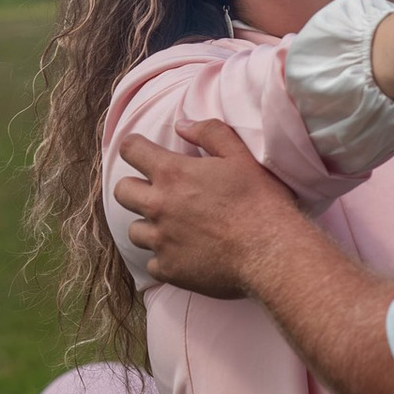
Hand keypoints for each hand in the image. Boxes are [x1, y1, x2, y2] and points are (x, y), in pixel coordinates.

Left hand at [114, 120, 305, 298]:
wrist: (271, 252)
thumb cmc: (260, 202)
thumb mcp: (240, 155)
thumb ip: (209, 132)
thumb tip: (182, 124)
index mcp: (172, 174)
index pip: (130, 150)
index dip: (135, 148)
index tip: (143, 153)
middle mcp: (158, 206)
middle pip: (122, 191)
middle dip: (135, 188)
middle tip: (158, 193)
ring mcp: (161, 240)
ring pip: (134, 231)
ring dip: (149, 226)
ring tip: (173, 227)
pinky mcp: (168, 269)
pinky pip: (152, 263)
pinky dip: (164, 259)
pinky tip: (185, 255)